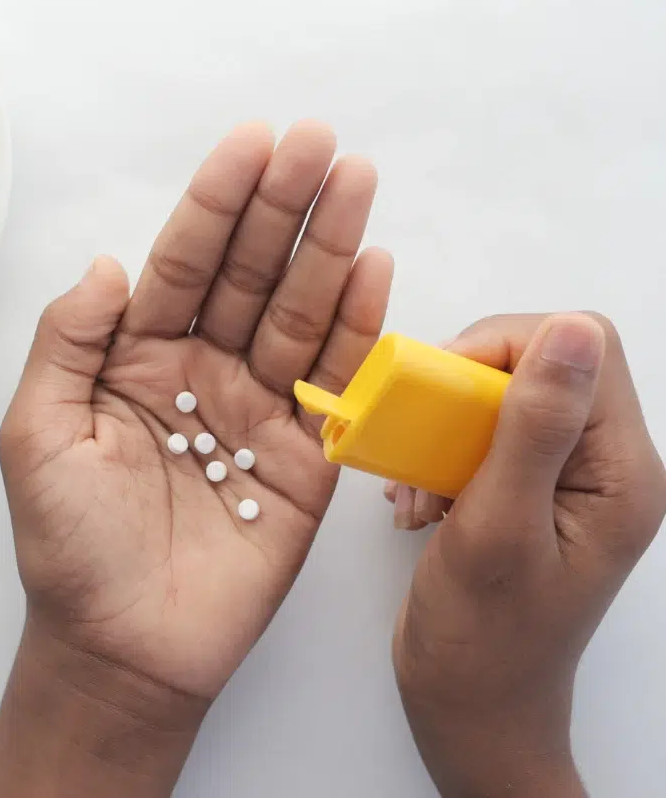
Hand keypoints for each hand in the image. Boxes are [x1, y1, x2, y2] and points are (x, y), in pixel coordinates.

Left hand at [0, 122, 392, 795]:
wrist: (123, 649)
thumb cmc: (69, 547)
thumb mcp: (37, 435)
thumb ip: (66, 343)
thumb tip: (107, 265)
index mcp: (136, 356)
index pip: (183, 261)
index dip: (215, 202)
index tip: (250, 144)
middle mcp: (202, 368)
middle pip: (249, 272)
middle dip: (283, 206)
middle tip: (319, 142)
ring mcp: (258, 408)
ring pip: (297, 313)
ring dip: (329, 248)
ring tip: (356, 182)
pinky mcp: (306, 457)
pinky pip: (335, 383)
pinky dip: (357, 328)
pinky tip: (373, 270)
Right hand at [393, 313, 665, 797]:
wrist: (469, 708)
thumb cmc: (484, 638)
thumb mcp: (500, 527)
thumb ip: (534, 427)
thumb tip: (571, 330)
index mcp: (621, 472)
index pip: (582, 347)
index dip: (508, 347)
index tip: (444, 390)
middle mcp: (603, 465)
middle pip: (539, 362)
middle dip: (465, 391)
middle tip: (421, 438)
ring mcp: (564, 477)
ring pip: (502, 394)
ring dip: (444, 426)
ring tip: (416, 485)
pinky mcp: (527, 488)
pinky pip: (482, 432)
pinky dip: (438, 452)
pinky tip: (418, 500)